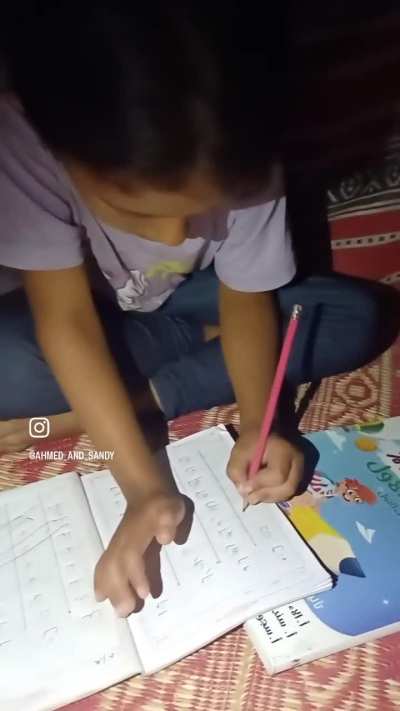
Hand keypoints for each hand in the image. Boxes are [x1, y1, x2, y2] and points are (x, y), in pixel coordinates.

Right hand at [94, 490, 185, 615]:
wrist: (148, 494)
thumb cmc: (164, 505)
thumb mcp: (173, 507)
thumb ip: (170, 520)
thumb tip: (166, 537)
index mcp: (138, 531)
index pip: (132, 554)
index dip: (136, 574)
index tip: (144, 594)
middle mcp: (123, 540)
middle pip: (115, 565)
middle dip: (118, 589)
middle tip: (125, 612)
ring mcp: (117, 544)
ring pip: (107, 567)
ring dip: (109, 589)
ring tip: (117, 610)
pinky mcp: (115, 549)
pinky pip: (103, 565)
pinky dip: (100, 581)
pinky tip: (100, 596)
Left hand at [227, 429, 302, 504]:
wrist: (264, 434)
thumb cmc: (250, 443)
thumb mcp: (238, 453)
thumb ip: (237, 472)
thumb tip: (245, 491)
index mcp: (283, 449)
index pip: (278, 474)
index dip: (260, 484)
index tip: (245, 486)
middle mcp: (297, 460)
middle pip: (288, 488)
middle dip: (266, 495)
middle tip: (249, 496)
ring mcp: (301, 469)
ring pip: (289, 493)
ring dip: (269, 497)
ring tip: (255, 492)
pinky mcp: (299, 476)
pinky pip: (289, 493)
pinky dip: (274, 496)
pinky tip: (263, 490)